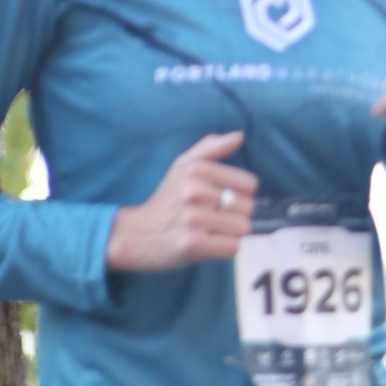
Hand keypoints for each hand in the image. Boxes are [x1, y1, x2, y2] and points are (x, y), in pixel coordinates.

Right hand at [105, 131, 253, 272]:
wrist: (136, 235)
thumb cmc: (165, 200)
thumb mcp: (182, 166)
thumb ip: (210, 148)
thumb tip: (239, 136)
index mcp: (197, 170)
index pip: (249, 184)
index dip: (239, 194)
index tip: (219, 199)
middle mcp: (195, 192)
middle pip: (247, 208)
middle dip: (234, 215)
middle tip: (211, 218)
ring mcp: (194, 220)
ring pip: (242, 228)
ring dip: (229, 233)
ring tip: (209, 231)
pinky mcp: (194, 245)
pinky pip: (232, 247)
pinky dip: (224, 249)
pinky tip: (208, 245)